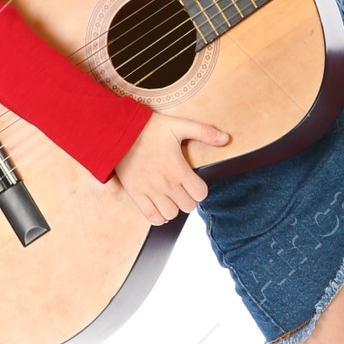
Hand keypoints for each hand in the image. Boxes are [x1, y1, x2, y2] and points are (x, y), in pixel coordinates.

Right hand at [114, 113, 228, 225]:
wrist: (118, 132)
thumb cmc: (148, 128)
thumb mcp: (179, 125)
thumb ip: (204, 132)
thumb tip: (226, 139)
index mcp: (179, 169)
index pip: (200, 194)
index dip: (200, 190)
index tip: (193, 183)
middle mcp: (166, 183)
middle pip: (188, 206)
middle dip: (188, 198)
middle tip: (181, 188)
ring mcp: (151, 191)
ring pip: (172, 214)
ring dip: (174, 208)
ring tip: (170, 196)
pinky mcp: (136, 195)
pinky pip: (152, 218)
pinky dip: (159, 216)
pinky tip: (159, 205)